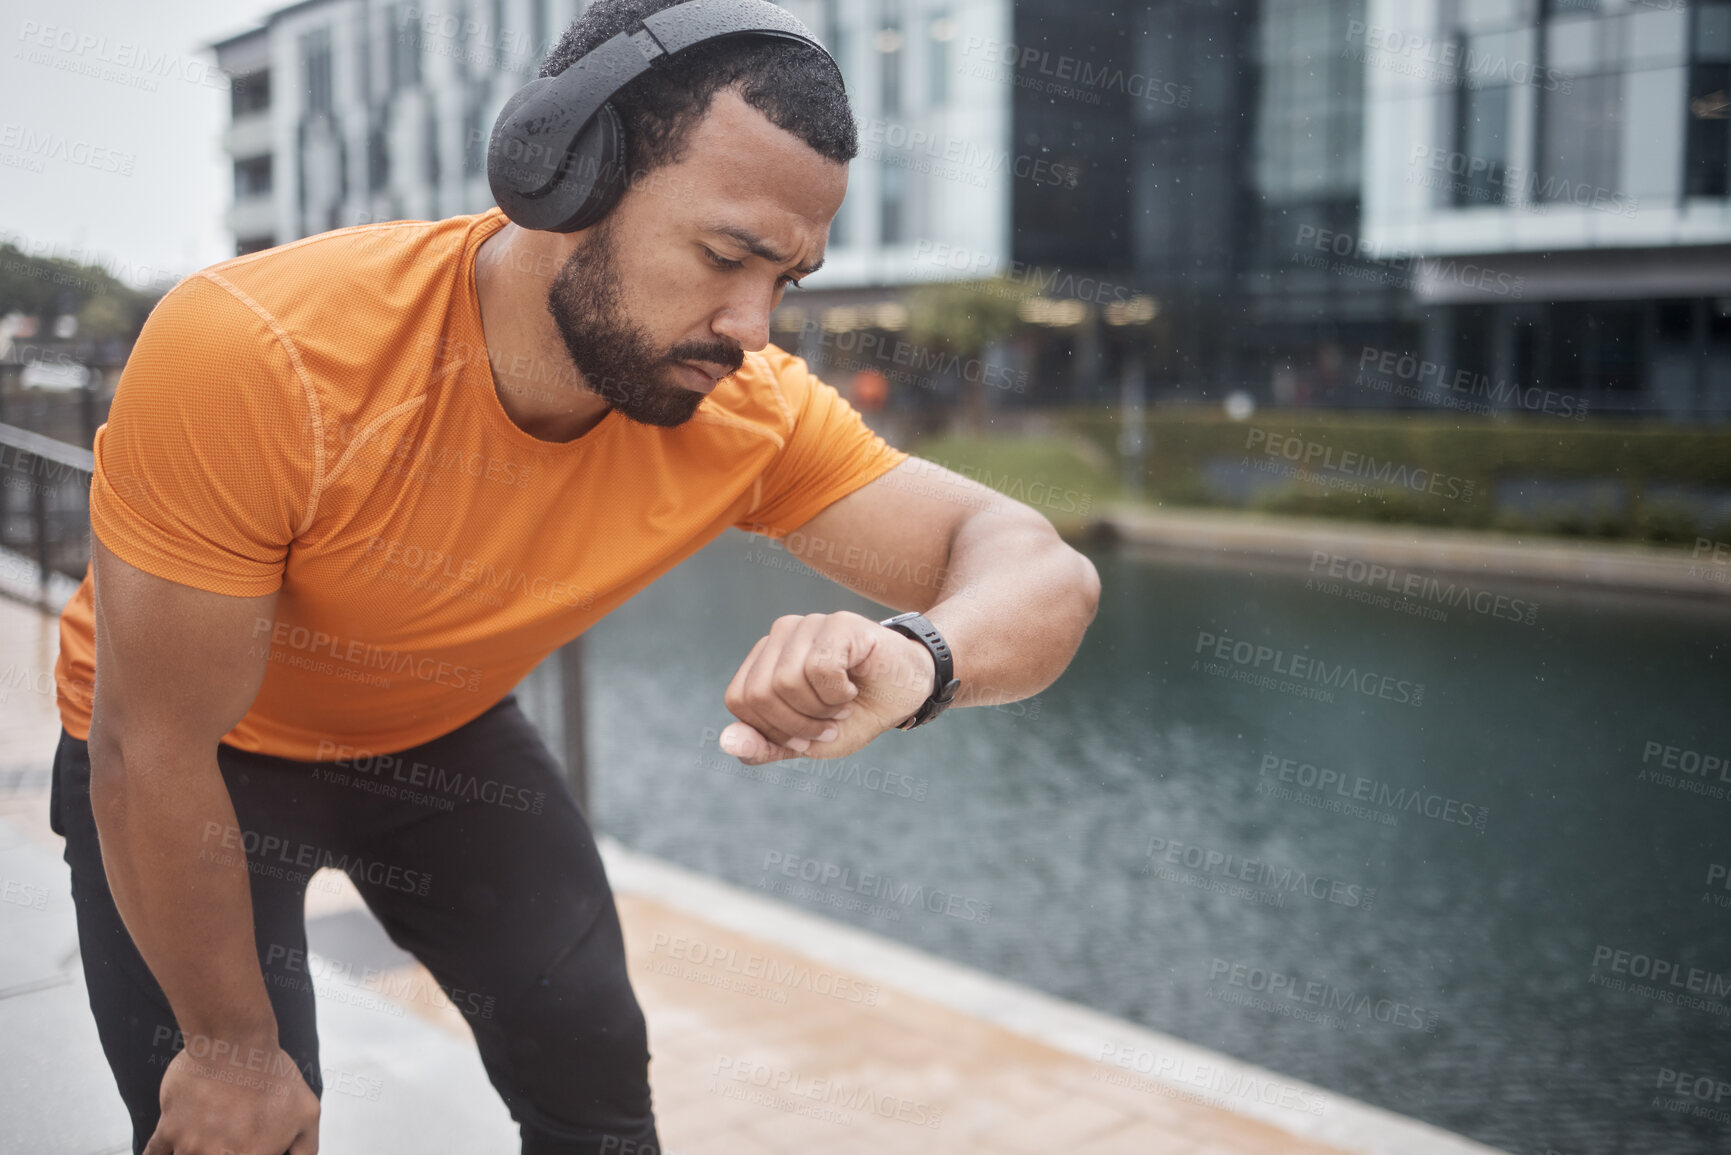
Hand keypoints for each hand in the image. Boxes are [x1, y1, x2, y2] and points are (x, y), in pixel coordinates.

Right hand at [143, 1039, 319, 1154]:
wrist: (235, 1042)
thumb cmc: (273, 1076)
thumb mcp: (306, 1113)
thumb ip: (305, 1150)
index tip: (236, 1149)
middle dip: (216, 1152)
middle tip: (222, 1142)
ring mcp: (190, 1147)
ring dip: (194, 1151)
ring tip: (206, 1136)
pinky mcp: (168, 1129)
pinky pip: (152, 1154)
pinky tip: (169, 1148)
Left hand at [720, 611, 938, 763]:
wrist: (909, 693)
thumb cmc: (857, 713)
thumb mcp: (808, 742)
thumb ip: (765, 744)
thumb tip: (726, 742)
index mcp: (765, 659)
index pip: (739, 700)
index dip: (772, 730)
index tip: (806, 735)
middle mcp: (780, 635)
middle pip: (758, 693)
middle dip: (796, 725)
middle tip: (829, 722)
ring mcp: (808, 625)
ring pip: (786, 682)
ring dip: (820, 710)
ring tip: (842, 704)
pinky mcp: (838, 623)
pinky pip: (819, 669)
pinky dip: (838, 693)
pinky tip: (853, 687)